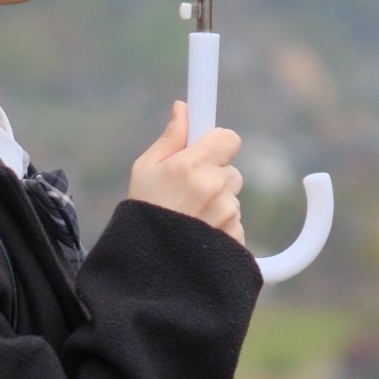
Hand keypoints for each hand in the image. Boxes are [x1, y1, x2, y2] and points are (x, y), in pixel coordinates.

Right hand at [127, 101, 245, 243]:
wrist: (149, 270)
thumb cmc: (142, 215)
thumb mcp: (145, 171)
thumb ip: (170, 138)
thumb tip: (183, 108)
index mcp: (191, 165)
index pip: (228, 138)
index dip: (218, 144)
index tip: (208, 151)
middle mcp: (213, 187)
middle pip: (231, 170)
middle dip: (215, 178)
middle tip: (188, 194)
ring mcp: (226, 214)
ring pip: (232, 199)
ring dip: (217, 206)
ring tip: (189, 220)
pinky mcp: (236, 238)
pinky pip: (235, 224)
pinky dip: (222, 229)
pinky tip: (198, 237)